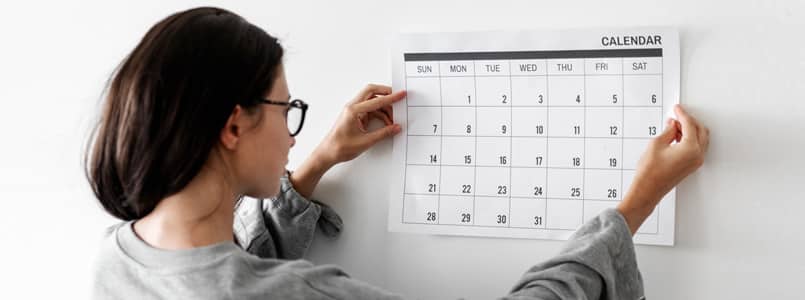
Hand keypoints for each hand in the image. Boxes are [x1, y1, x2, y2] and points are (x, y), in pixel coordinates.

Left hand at [290, 84, 404, 197]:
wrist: (328, 153)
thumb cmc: (340, 147)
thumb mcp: (365, 141)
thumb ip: (383, 133)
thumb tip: (395, 128)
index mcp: (353, 110)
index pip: (376, 100)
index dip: (391, 98)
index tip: (401, 94)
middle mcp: (352, 107)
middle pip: (372, 92)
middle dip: (386, 93)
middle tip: (397, 98)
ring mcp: (353, 111)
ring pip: (372, 101)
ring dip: (384, 107)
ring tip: (393, 119)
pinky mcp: (355, 116)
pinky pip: (370, 110)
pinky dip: (379, 114)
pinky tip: (386, 123)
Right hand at [617, 104, 709, 233]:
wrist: (647, 190)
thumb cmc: (649, 172)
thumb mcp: (656, 144)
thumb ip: (668, 131)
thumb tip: (673, 125)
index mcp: (690, 148)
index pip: (689, 125)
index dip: (682, 114)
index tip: (677, 109)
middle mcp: (697, 155)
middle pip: (699, 130)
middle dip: (688, 121)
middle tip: (676, 116)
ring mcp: (695, 162)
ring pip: (700, 139)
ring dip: (690, 130)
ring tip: (674, 126)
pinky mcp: (691, 166)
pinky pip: (696, 147)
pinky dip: (689, 139)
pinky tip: (676, 136)